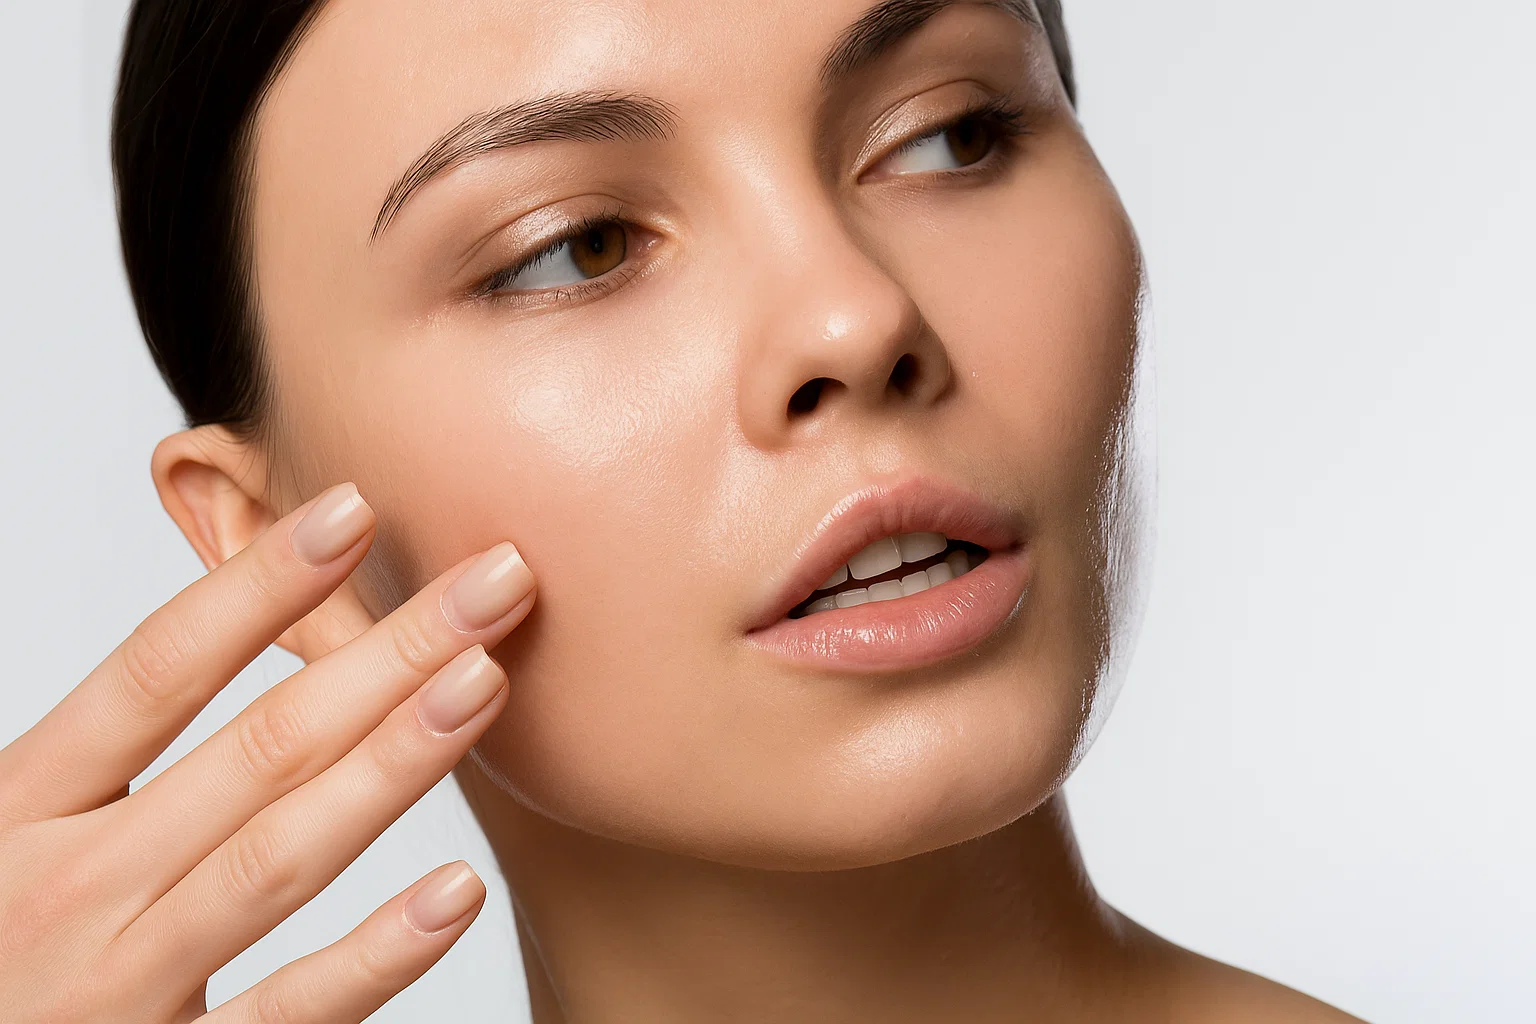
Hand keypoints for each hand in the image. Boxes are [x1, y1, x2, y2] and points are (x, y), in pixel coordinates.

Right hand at [0, 483, 535, 1022]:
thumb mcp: (19, 835)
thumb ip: (104, 756)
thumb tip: (223, 627)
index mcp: (19, 810)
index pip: (155, 672)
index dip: (257, 586)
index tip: (354, 510)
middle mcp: (67, 890)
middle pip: (254, 750)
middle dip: (386, 654)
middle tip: (495, 581)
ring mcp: (116, 987)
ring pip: (278, 858)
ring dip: (393, 765)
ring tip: (485, 684)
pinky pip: (285, 1012)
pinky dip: (375, 955)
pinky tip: (459, 892)